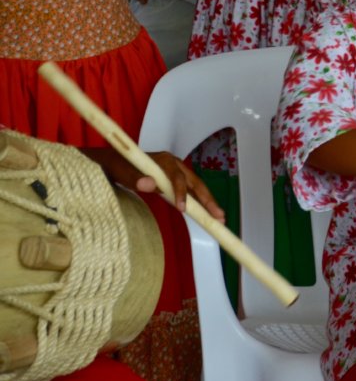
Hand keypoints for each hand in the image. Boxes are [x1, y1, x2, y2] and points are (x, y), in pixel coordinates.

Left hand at [82, 148, 225, 221]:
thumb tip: (150, 185)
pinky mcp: (173, 182)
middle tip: (219, 217)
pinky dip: (198, 203)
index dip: (182, 193)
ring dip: (207, 203)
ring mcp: (176, 173)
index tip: (183, 210)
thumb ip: (134, 177)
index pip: (178, 177)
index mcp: (165, 160)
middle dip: (208, 200)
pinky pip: (189, 192)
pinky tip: (205, 214)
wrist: (111, 163)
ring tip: (219, 219)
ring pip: (195, 188)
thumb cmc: (115, 167)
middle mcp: (175, 165)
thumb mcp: (120, 171)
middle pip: (195, 183)